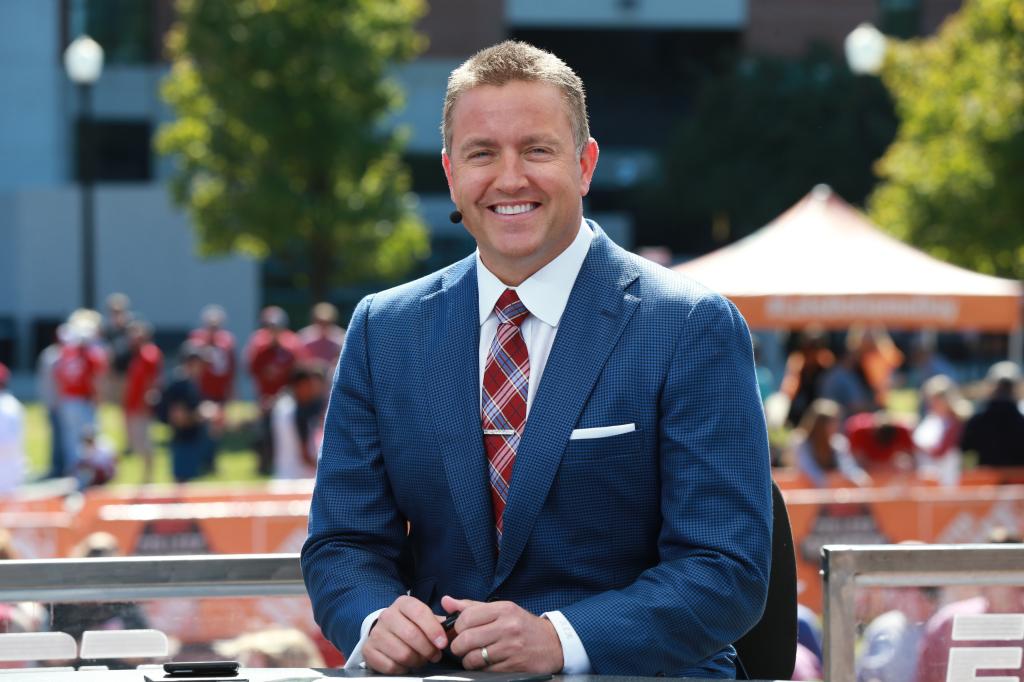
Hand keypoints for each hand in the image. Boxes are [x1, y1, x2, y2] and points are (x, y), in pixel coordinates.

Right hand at [363, 595, 448, 673]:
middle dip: (428, 649)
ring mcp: (376, 633)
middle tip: (434, 655)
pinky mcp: (368, 650)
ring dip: (416, 661)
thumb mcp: (424, 618)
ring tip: (420, 659)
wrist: (385, 632)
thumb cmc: (410, 625)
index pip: (420, 613)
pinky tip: (405, 663)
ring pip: (403, 653)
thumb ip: (440, 621)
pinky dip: (403, 669)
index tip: (442, 643)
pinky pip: (391, 666)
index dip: (433, 629)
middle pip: (412, 635)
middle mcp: (387, 615)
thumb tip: (453, 626)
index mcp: (403, 603)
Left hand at [442, 595, 562, 672]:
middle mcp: (508, 627)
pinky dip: (481, 670)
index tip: (459, 632)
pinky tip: (487, 664)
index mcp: (503, 610)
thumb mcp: (502, 610)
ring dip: (468, 661)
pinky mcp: (514, 666)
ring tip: (474, 657)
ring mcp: (511, 648)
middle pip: (466, 640)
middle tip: (462, 648)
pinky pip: (485, 671)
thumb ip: (472, 607)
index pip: (466, 617)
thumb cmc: (523, 626)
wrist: (554, 644)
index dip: (457, 627)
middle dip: (458, 647)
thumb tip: (446, 602)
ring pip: (473, 658)